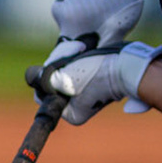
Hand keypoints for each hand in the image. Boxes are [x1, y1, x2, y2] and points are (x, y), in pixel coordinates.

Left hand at [34, 42, 161, 125]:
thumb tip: (31, 77)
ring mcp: (87, 92)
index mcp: (71, 114)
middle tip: (76, 51)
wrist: (129, 65)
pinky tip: (86, 50)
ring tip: (82, 48)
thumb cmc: (99, 74)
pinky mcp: (95, 79)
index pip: (44, 93)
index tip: (62, 64)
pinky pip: (77, 67)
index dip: (47, 75)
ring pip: (64, 71)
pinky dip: (78, 58)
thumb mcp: (65, 78)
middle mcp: (78, 106)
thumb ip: (44, 80)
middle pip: (54, 80)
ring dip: (69, 57)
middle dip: (60, 63)